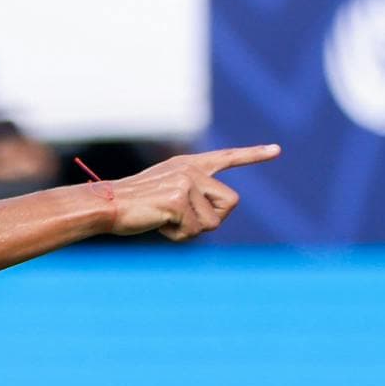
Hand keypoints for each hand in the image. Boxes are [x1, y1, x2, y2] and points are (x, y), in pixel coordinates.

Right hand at [102, 145, 280, 241]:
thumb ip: (191, 198)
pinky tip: (158, 223)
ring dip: (191, 230)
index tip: (277, 150)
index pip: (227, 158)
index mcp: (189, 165)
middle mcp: (191, 169)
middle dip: (212, 220)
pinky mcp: (179, 198)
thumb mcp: (165, 196)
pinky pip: (194, 230)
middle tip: (182, 221)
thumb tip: (214, 217)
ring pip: (213, 221)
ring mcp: (186, 182)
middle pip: (230, 203)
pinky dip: (177, 235)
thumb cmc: (133, 207)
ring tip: (165, 220)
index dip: (253, 156)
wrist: (107, 205)